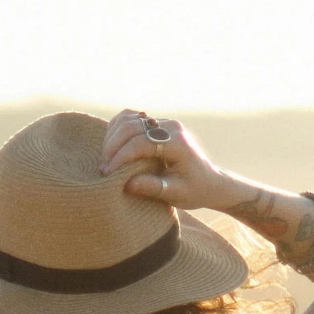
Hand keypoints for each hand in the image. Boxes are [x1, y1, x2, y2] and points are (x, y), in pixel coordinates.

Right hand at [98, 111, 237, 212]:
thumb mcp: (176, 194)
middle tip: (103, 167)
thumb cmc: (195, 191)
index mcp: (178, 143)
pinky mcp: (158, 124)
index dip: (121, 157)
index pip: (142, 142)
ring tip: (105, 158)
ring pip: (129, 118)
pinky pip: (132, 118)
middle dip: (113, 146)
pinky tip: (111, 145)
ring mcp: (164, 123)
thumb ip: (153, 187)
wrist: (210, 182)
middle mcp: (171, 127)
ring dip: (112, 136)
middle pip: (132, 126)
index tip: (108, 173)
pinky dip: (118, 129)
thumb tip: (126, 184)